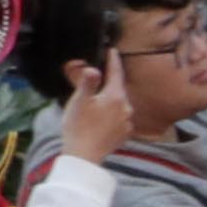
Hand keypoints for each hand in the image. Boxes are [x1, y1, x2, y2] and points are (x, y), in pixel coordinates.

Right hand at [48, 60, 140, 177]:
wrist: (84, 156)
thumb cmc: (79, 126)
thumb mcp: (80, 100)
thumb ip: (88, 82)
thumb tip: (93, 69)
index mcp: (116, 97)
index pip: (116, 73)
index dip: (113, 60)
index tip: (112, 50)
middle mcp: (127, 108)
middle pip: (119, 88)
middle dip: (111, 80)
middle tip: (104, 70)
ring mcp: (127, 122)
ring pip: (119, 103)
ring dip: (111, 97)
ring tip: (100, 94)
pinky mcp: (124, 134)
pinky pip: (119, 117)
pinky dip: (112, 112)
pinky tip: (103, 114)